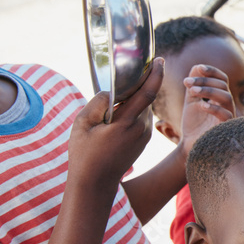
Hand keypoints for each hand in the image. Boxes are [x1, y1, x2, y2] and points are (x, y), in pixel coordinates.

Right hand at [68, 57, 163, 187]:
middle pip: (145, 98)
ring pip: (142, 109)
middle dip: (141, 85)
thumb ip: (97, 104)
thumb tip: (111, 92)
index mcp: (127, 122)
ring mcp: (144, 135)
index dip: (155, 75)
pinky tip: (119, 112)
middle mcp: (141, 128)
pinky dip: (133, 111)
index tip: (160, 60)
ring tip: (120, 94)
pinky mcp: (143, 141)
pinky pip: (140, 119)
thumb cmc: (85, 153)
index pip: (147, 93)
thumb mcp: (82, 125)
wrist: (95, 182)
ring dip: (135, 99)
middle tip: (132, 71)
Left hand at [178, 64, 235, 155]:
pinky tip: (201, 105)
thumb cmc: (193, 124)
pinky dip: (214, 107)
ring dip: (208, 90)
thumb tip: (197, 66)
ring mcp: (228, 116)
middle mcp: (227, 105)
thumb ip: (194, 84)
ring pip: (226, 97)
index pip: (222, 79)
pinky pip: (226, 115)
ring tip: (191, 91)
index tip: (198, 67)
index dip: (212, 71)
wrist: (190, 146)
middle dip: (204, 80)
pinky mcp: (226, 129)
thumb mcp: (191, 101)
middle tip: (187, 82)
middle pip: (223, 85)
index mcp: (220, 97)